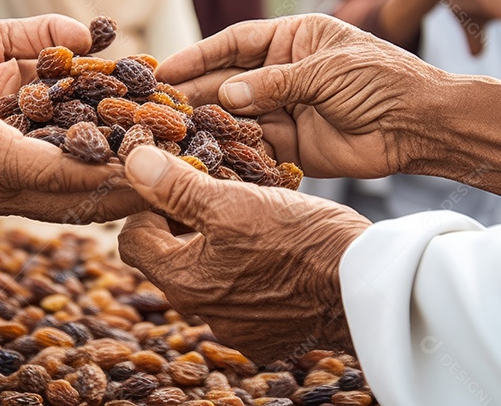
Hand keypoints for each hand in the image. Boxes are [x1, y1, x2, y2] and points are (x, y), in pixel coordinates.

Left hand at [119, 146, 369, 362]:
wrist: (365, 287)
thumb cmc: (301, 240)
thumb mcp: (235, 201)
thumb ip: (179, 186)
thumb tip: (134, 163)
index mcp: (184, 281)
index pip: (134, 241)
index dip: (147, 208)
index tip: (175, 188)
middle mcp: (204, 314)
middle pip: (173, 261)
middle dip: (186, 227)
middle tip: (215, 196)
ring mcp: (238, 330)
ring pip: (211, 280)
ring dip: (221, 251)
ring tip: (253, 222)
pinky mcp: (270, 337)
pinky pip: (246, 301)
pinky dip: (253, 277)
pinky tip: (278, 255)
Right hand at [157, 15, 500, 215]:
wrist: (421, 125)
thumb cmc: (381, 79)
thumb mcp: (325, 71)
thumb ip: (274, 83)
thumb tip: (224, 94)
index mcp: (293, 39)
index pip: (234, 42)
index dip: (198, 55)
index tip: (164, 68)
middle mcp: (284, 72)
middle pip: (228, 80)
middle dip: (195, 92)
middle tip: (156, 106)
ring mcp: (287, 109)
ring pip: (237, 115)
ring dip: (208, 123)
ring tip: (170, 132)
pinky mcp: (293, 146)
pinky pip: (255, 147)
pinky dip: (233, 151)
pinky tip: (205, 156)